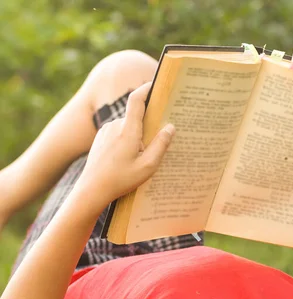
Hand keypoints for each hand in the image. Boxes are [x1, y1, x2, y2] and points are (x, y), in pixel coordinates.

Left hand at [77, 82, 174, 207]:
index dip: (146, 89)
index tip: (156, 85)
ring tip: (139, 159)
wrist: (91, 189)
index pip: (136, 100)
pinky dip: (127, 141)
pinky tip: (127, 160)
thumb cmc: (120, 180)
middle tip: (156, 143)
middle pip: (136, 117)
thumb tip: (170, 127)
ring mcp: (106, 131)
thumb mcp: (148, 166)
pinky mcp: (101, 137)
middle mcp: (115, 126)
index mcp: (128, 130)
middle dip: (148, 128)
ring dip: (137, 137)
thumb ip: (161, 145)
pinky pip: (119, 133)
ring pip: (128, 127)